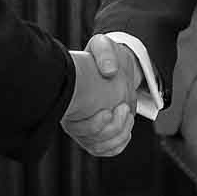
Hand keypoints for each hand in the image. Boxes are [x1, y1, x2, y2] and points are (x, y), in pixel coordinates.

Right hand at [63, 36, 139, 156]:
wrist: (114, 65)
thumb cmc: (104, 56)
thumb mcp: (103, 46)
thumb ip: (105, 53)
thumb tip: (109, 71)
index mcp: (69, 99)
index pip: (76, 126)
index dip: (94, 126)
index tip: (108, 112)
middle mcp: (72, 118)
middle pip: (89, 140)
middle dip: (111, 129)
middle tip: (123, 109)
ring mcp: (84, 128)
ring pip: (99, 147)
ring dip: (118, 135)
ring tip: (127, 115)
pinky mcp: (97, 134)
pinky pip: (105, 149)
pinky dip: (118, 144)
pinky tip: (126, 131)